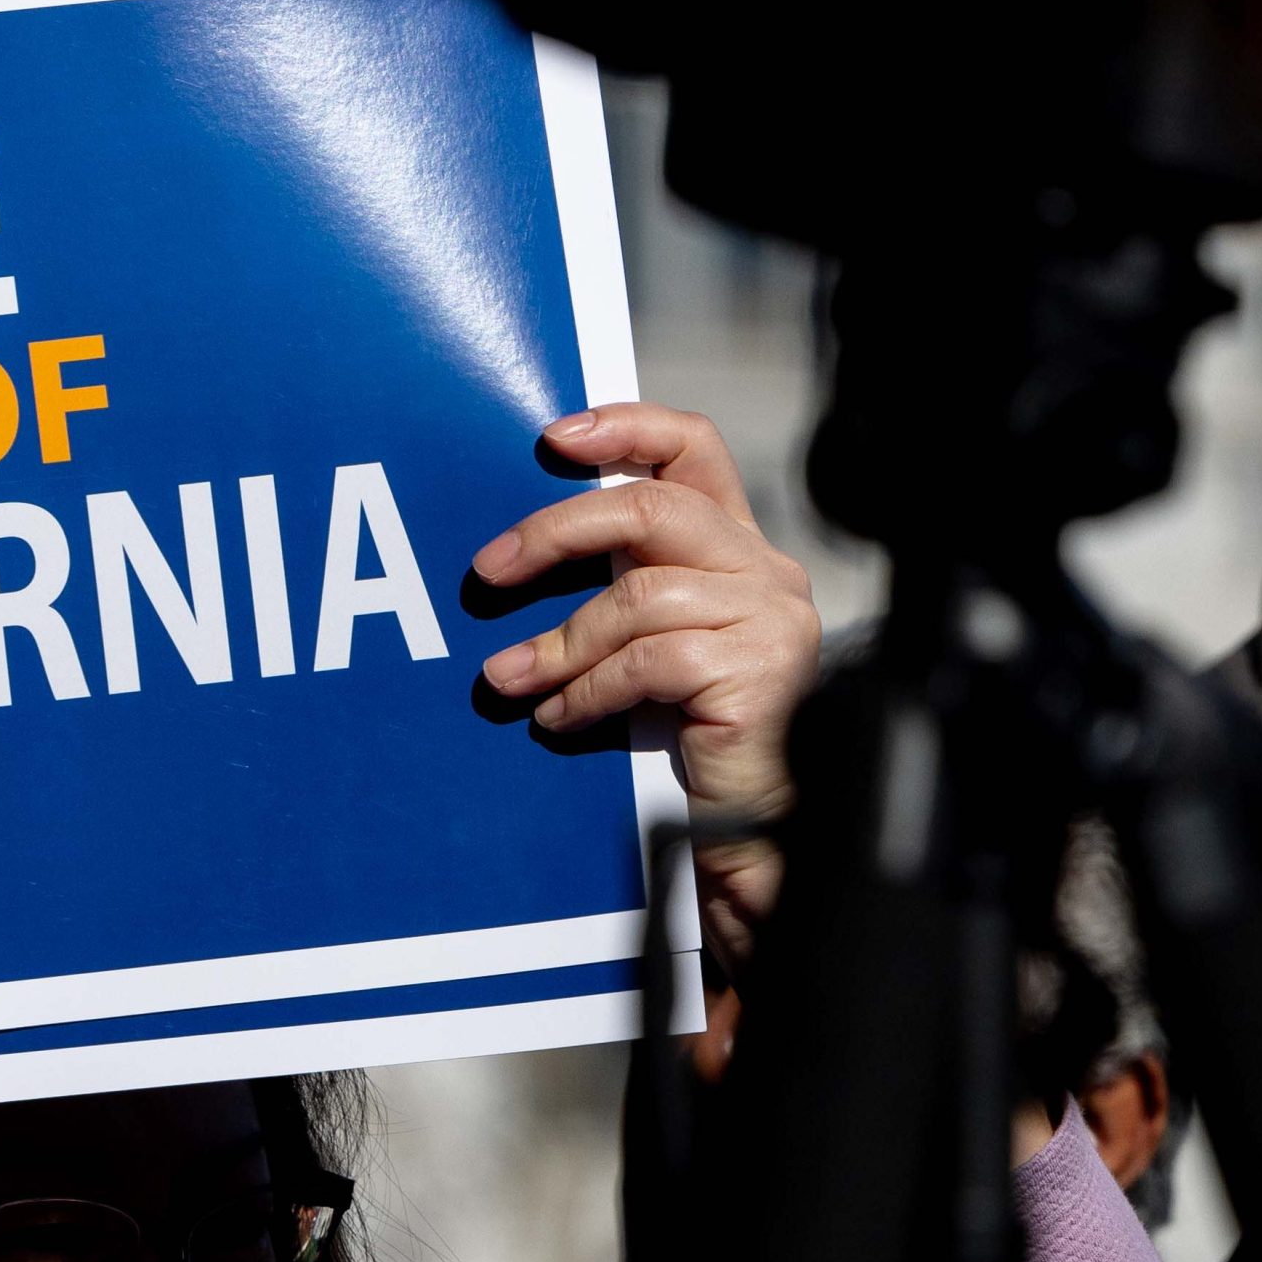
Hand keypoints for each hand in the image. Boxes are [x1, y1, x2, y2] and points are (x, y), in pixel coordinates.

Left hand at [471, 406, 817, 965]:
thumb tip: (520, 556)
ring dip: (559, 644)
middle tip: (488, 569)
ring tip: (507, 680)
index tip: (552, 438)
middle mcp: (768, 572)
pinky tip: (558, 719)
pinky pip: (649, 662)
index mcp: (742, 551)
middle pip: (653, 509)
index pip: (694, 451)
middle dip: (557, 533)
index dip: (625, 427)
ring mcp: (772, 620)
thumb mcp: (651, 646)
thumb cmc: (693, 742)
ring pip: (639, 598)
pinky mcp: (760, 671)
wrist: (755, 834)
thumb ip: (621, 592)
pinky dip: (588, 691)